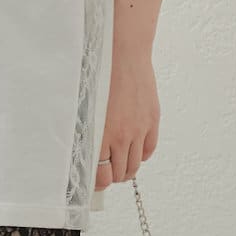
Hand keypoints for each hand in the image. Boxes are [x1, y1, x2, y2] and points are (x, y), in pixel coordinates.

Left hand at [96, 42, 159, 188]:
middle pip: (119, 173)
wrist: (122, 53)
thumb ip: (85, 132)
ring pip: (135, 165)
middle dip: (111, 177)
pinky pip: (149, 149)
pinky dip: (142, 156)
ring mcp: (139, 129)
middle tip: (106, 173)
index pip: (101, 174)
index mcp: (100, 134)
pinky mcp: (152, 120)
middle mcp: (121, 136)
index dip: (98, 182)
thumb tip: (84, 153)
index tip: (94, 181)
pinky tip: (134, 151)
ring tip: (120, 165)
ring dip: (127, 170)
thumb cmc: (97, 74)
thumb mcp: (83, 107)